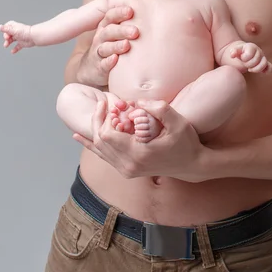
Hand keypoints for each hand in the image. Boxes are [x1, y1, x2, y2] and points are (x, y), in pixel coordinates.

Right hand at [0, 21, 33, 52]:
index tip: (6, 34)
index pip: (7, 27)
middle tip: (7, 39)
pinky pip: (17, 46)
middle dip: (6, 38)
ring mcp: (19, 37)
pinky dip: (15, 49)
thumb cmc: (25, 32)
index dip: (5, 31)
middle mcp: (16, 32)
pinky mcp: (22, 43)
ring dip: (8, 43)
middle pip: (8, 35)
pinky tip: (12, 51)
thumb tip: (0, 26)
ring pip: (11, 40)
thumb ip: (6, 29)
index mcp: (14, 27)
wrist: (34, 37)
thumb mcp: (13, 30)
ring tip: (6, 45)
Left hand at [73, 99, 208, 181]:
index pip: (107, 135)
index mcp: (137, 154)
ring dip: (94, 129)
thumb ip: (159, 108)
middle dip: (98, 120)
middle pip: (99, 141)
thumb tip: (136, 101)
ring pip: (98, 149)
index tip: (110, 102)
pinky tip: (78, 135)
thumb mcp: (178, 122)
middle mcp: (128, 166)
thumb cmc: (186, 142)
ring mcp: (126, 170)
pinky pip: (103, 156)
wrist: (192, 166)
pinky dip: (91, 144)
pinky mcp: (127, 170)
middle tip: (103, 103)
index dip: (104, 116)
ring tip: (95, 111)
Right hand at [77, 6, 138, 86]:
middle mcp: (101, 37)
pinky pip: (103, 65)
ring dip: (116, 46)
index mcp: (106, 26)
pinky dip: (108, 62)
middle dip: (122, 30)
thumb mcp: (118, 32)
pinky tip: (115, 60)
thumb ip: (130, 22)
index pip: (111, 16)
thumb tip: (155, 10)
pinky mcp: (99, 67)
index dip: (119, 13)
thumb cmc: (113, 45)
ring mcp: (99, 52)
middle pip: (109, 31)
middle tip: (135, 31)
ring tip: (127, 45)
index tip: (131, 11)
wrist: (94, 68)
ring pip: (106, 48)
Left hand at [230, 43, 271, 73]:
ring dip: (256, 69)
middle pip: (256, 60)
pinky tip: (262, 72)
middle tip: (244, 64)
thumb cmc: (239, 52)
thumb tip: (232, 55)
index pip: (249, 54)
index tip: (241, 58)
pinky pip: (270, 67)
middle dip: (248, 64)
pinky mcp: (265, 63)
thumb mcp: (235, 50)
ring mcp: (263, 57)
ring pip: (264, 64)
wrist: (243, 53)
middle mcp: (259, 51)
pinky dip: (267, 70)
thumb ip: (233, 51)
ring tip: (249, 69)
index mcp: (251, 46)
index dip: (244, 58)